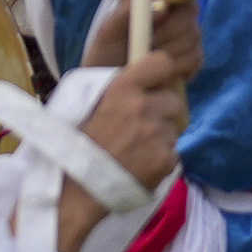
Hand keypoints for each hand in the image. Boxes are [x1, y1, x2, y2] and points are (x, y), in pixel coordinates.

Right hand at [68, 53, 184, 196]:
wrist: (77, 188)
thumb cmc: (77, 144)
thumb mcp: (91, 103)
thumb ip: (120, 89)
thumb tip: (143, 81)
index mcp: (123, 87)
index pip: (162, 62)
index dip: (161, 74)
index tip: (155, 85)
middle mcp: (143, 106)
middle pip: (174, 101)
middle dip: (164, 112)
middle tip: (144, 127)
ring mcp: (157, 133)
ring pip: (173, 130)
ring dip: (161, 138)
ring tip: (137, 151)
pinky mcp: (166, 159)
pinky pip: (172, 154)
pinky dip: (161, 161)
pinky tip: (140, 167)